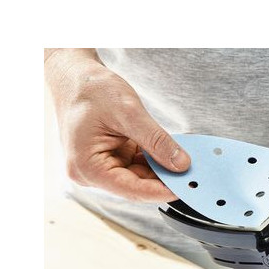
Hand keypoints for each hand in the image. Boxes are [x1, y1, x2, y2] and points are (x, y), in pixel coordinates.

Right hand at [45, 48, 189, 201]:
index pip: (131, 190)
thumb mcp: (128, 112)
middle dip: (164, 179)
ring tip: (184, 162)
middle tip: (193, 175)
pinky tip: (170, 154)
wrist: (75, 77)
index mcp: (87, 167)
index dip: (161, 191)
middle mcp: (90, 173)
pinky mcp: (109, 159)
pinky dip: (154, 160)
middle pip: (136, 186)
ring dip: (161, 170)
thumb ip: (156, 140)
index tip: (186, 189)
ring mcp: (100, 167)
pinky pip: (136, 166)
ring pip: (139, 177)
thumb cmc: (91, 90)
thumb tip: (181, 164)